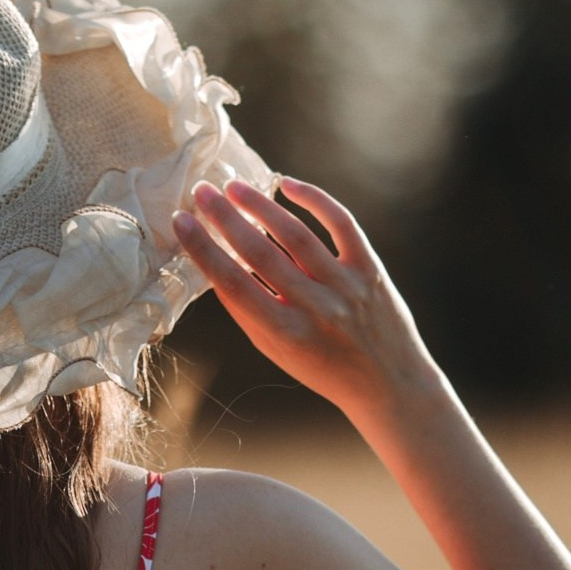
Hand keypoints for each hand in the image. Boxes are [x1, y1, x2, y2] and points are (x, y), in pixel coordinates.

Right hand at [174, 177, 440, 422]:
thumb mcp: (275, 350)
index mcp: (284, 333)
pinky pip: (342, 224)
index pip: (233, 284)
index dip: (202, 249)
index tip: (181, 221)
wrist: (388, 383)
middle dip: (225, 218)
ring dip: (260, 205)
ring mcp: (345, 286)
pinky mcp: (370, 269)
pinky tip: (288, 186)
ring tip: (234, 187)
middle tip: (202, 191)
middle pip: (261, 252)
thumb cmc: (321, 368)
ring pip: (295, 234)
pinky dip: (315, 200)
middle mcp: (315, 308)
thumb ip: (248, 310)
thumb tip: (217, 264)